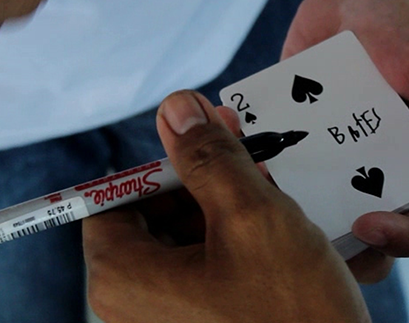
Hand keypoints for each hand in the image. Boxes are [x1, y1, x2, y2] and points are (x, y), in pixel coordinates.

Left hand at [83, 90, 370, 322]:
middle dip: (206, 187)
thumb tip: (174, 107)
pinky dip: (240, 248)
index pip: (115, 198)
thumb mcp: (252, 217)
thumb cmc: (292, 313)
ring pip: (187, 243)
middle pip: (153, 219)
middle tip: (255, 167)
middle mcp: (132, 306)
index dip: (163, 168)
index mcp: (122, 279)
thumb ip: (208, 156)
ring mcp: (169, 321)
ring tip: (278, 206)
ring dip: (230, 215)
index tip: (211, 152)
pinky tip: (282, 242)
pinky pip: (208, 272)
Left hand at [282, 0, 408, 280]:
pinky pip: (277, 166)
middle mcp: (382, 174)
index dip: (404, 238)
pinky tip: (234, 140)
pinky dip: (254, 159)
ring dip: (285, 209)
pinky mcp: (299, 143)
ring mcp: (336, 163)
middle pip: (366, 232)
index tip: (368, 225)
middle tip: (303, 235)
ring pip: (314, 209)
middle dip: (335, 243)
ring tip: (257, 191)